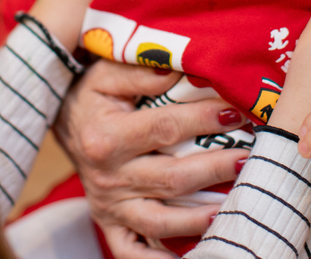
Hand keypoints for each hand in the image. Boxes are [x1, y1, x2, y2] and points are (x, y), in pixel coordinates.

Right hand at [53, 61, 248, 258]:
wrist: (62, 124)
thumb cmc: (93, 95)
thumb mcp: (107, 72)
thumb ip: (142, 71)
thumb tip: (180, 73)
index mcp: (106, 137)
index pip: (165, 128)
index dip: (203, 120)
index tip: (235, 113)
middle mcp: (106, 176)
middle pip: (171, 179)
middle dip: (214, 170)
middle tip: (248, 159)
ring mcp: (109, 205)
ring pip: (159, 222)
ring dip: (199, 219)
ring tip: (232, 206)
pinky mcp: (109, 224)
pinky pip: (133, 252)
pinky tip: (192, 255)